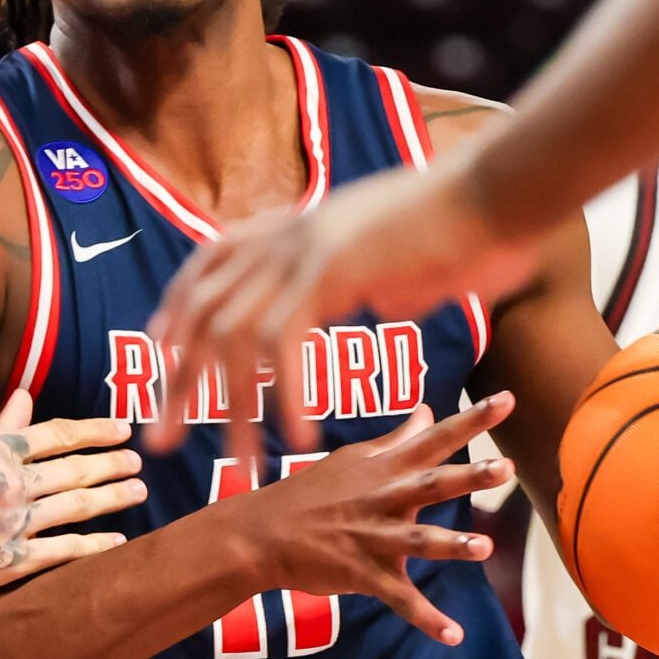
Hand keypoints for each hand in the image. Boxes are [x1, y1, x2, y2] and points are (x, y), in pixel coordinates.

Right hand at [0, 390, 143, 602]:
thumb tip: (26, 394)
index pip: (58, 434)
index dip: (95, 430)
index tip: (122, 429)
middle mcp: (9, 485)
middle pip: (74, 469)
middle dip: (113, 464)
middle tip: (138, 462)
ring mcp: (12, 524)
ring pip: (76, 506)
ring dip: (113, 498)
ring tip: (138, 491)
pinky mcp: (11, 561)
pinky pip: (64, 550)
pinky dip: (96, 545)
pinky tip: (118, 541)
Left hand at [147, 155, 541, 460]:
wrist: (500, 191)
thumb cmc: (464, 229)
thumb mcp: (397, 260)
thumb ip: (376, 284)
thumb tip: (386, 303)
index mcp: (290, 227)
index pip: (204, 270)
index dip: (175, 315)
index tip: (158, 359)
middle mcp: (283, 235)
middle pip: (203, 315)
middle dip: (177, 384)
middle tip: (159, 441)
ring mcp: (302, 249)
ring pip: (237, 340)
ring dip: (233, 412)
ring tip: (240, 468)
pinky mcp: (330, 269)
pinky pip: (286, 343)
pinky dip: (287, 396)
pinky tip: (300, 438)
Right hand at [231, 393, 518, 646]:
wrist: (261, 534)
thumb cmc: (309, 494)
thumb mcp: (353, 460)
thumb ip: (396, 441)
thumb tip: (427, 411)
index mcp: (385, 469)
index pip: (434, 438)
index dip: (472, 420)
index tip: (508, 399)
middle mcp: (383, 499)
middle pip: (431, 484)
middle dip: (467, 476)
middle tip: (504, 467)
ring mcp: (373, 537)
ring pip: (417, 540)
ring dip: (450, 543)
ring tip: (484, 547)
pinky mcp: (363, 573)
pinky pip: (399, 598)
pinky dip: (426, 618)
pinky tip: (455, 636)